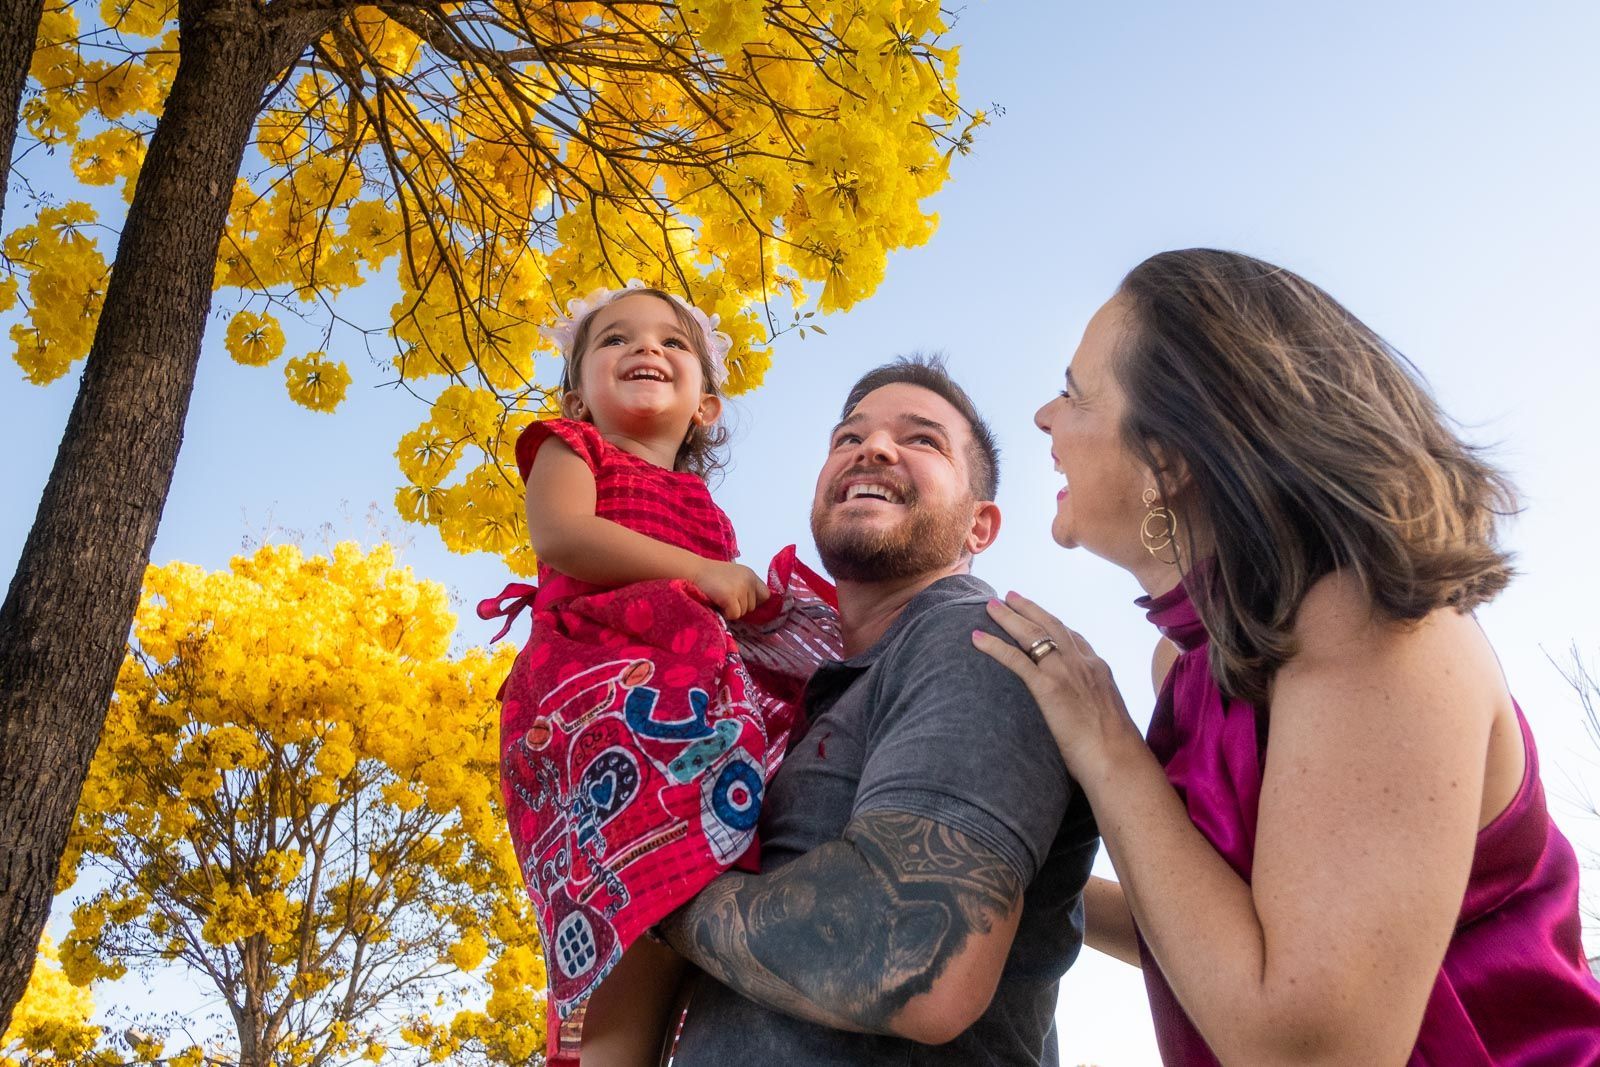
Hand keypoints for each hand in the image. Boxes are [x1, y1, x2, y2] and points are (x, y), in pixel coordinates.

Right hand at [693, 560, 770, 619]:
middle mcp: (749, 580)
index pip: (765, 595)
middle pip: (752, 607)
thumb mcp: (733, 576)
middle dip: (739, 607)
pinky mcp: (730, 597)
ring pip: (743, 612)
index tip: (743, 602)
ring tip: (719, 598)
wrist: (692, 571)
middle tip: (724, 598)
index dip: (755, 601)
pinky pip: (734, 615)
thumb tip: (753, 607)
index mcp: (751, 574)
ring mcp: (740, 588)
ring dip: (731, 610)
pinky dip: (725, 613)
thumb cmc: (709, 576)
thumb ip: (744, 587)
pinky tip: (716, 602)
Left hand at [971, 591, 1138, 774]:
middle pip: (1051, 625)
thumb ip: (1093, 708)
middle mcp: (1082, 663)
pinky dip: (994, 645)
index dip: (1054, 623)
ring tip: (991, 605)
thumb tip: (1082, 717)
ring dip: (1009, 617)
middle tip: (1010, 596)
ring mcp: (1064, 672)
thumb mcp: (1109, 718)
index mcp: (1098, 669)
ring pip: (1032, 634)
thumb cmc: (1115, 750)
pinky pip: (1015, 659)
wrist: (1118, 759)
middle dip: (1029, 609)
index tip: (1041, 615)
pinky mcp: (1047, 687)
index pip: (1074, 638)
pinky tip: (977, 638)